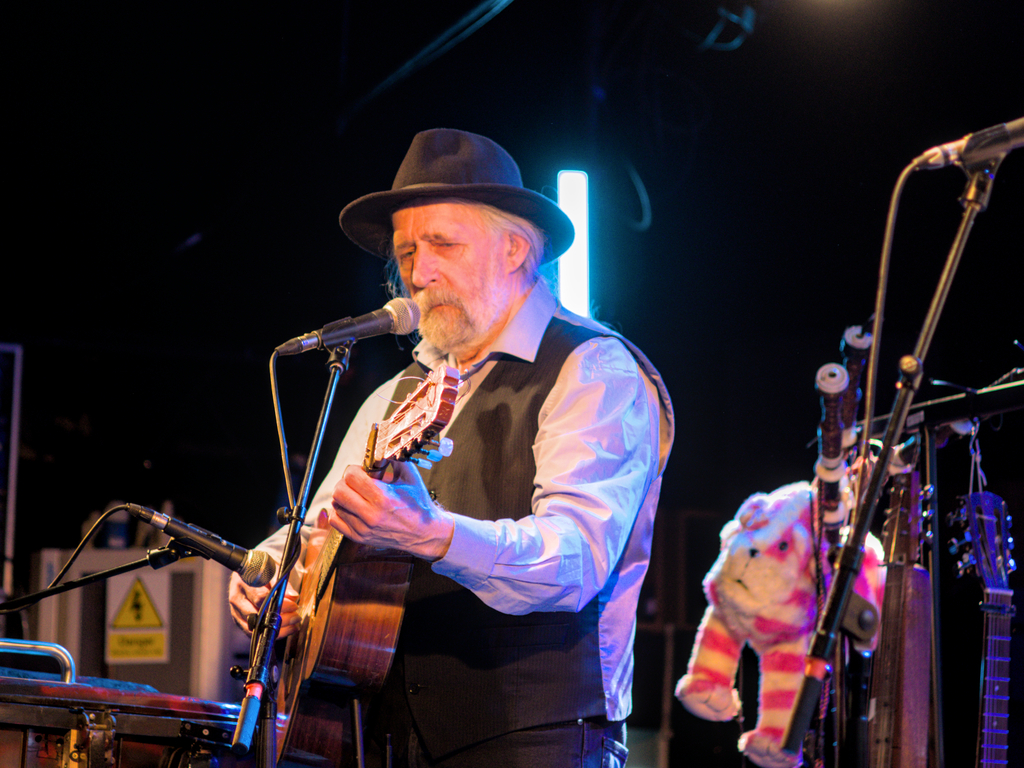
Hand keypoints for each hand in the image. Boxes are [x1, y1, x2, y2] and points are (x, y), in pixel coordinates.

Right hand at [227, 569, 300, 637]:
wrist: (249, 569)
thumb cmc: (262, 567)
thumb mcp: (273, 567)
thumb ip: (282, 582)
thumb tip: (293, 596)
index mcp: (243, 581)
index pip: (260, 597)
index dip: (279, 604)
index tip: (294, 605)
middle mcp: (236, 598)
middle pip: (256, 616)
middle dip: (279, 619)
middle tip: (296, 617)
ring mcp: (236, 611)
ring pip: (254, 628)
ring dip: (277, 629)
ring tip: (294, 625)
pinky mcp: (239, 621)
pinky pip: (253, 633)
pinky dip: (270, 633)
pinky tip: (285, 629)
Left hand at [329, 461, 453, 560]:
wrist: (424, 533)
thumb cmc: (418, 504)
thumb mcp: (411, 477)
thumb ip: (394, 460)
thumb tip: (379, 449)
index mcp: (383, 498)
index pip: (351, 477)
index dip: (354, 470)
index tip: (361, 471)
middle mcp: (371, 515)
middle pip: (339, 491)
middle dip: (345, 482)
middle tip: (356, 482)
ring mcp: (363, 528)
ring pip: (336, 505)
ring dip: (344, 496)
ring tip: (357, 495)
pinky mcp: (359, 537)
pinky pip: (335, 521)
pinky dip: (340, 511)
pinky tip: (352, 508)